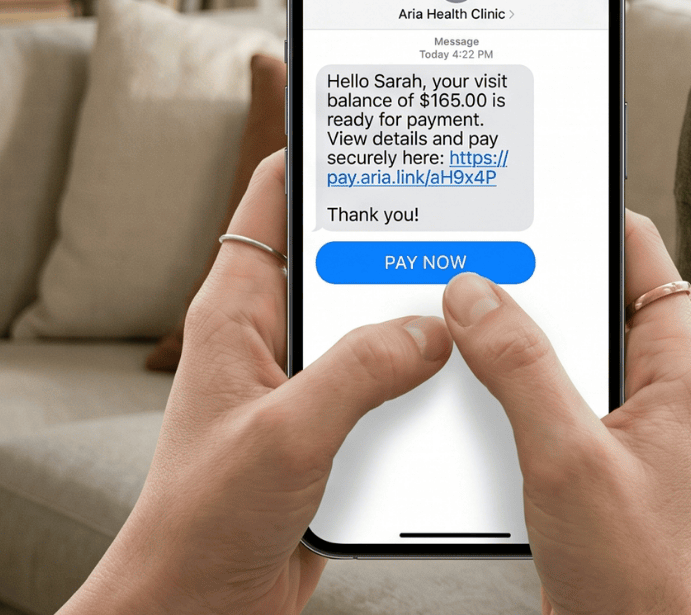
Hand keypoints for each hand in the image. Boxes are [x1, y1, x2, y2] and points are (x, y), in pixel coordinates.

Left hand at [61, 151, 452, 614]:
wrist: (200, 608)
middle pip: (352, 254)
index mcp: (237, 311)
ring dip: (432, 315)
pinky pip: (401, 379)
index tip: (390, 122)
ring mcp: (310, 379)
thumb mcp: (285, 435)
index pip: (276, 197)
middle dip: (410, 234)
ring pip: (385, 319)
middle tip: (474, 207)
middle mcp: (274, 333)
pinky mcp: (340, 424)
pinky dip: (438, 375)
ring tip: (490, 291)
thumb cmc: (204, 521)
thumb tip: (434, 326)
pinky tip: (479, 375)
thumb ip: (359, 371)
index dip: (327, 152)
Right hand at [442, 210, 690, 614]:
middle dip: (533, 277)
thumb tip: (477, 291)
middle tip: (471, 247)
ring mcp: (630, 428)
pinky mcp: (597, 465)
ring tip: (452, 311)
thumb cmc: (631, 571)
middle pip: (594, 300)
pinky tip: (461, 390)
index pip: (643, 256)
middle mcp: (662, 389)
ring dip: (513, 339)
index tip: (533, 191)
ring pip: (564, 354)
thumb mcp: (568, 456)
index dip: (589, 216)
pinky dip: (508, 391)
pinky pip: (550, 404)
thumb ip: (522, 368)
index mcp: (682, 369)